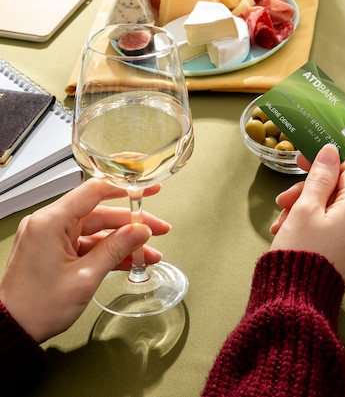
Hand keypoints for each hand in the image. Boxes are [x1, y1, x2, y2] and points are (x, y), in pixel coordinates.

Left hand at [0, 179, 170, 342]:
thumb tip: (140, 231)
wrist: (12, 329)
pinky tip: (131, 261)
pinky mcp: (55, 251)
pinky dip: (109, 252)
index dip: (125, 189)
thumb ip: (116, 249)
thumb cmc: (37, 306)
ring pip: (97, 231)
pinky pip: (88, 244)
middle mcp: (49, 224)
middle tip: (158, 230)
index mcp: (50, 222)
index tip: (147, 190)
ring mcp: (52, 238)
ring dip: (124, 242)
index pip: (94, 191)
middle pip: (100, 213)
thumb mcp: (86, 276)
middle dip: (131, 224)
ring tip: (149, 253)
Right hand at [270, 144, 344, 278]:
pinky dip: (309, 224)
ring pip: (330, 210)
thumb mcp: (305, 207)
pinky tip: (288, 232)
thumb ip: (320, 177)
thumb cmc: (300, 252)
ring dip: (304, 208)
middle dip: (308, 191)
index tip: (301, 163)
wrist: (295, 300)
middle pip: (338, 191)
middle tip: (284, 200)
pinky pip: (330, 228)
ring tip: (281, 222)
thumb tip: (330, 152)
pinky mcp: (344, 254)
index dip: (325, 163)